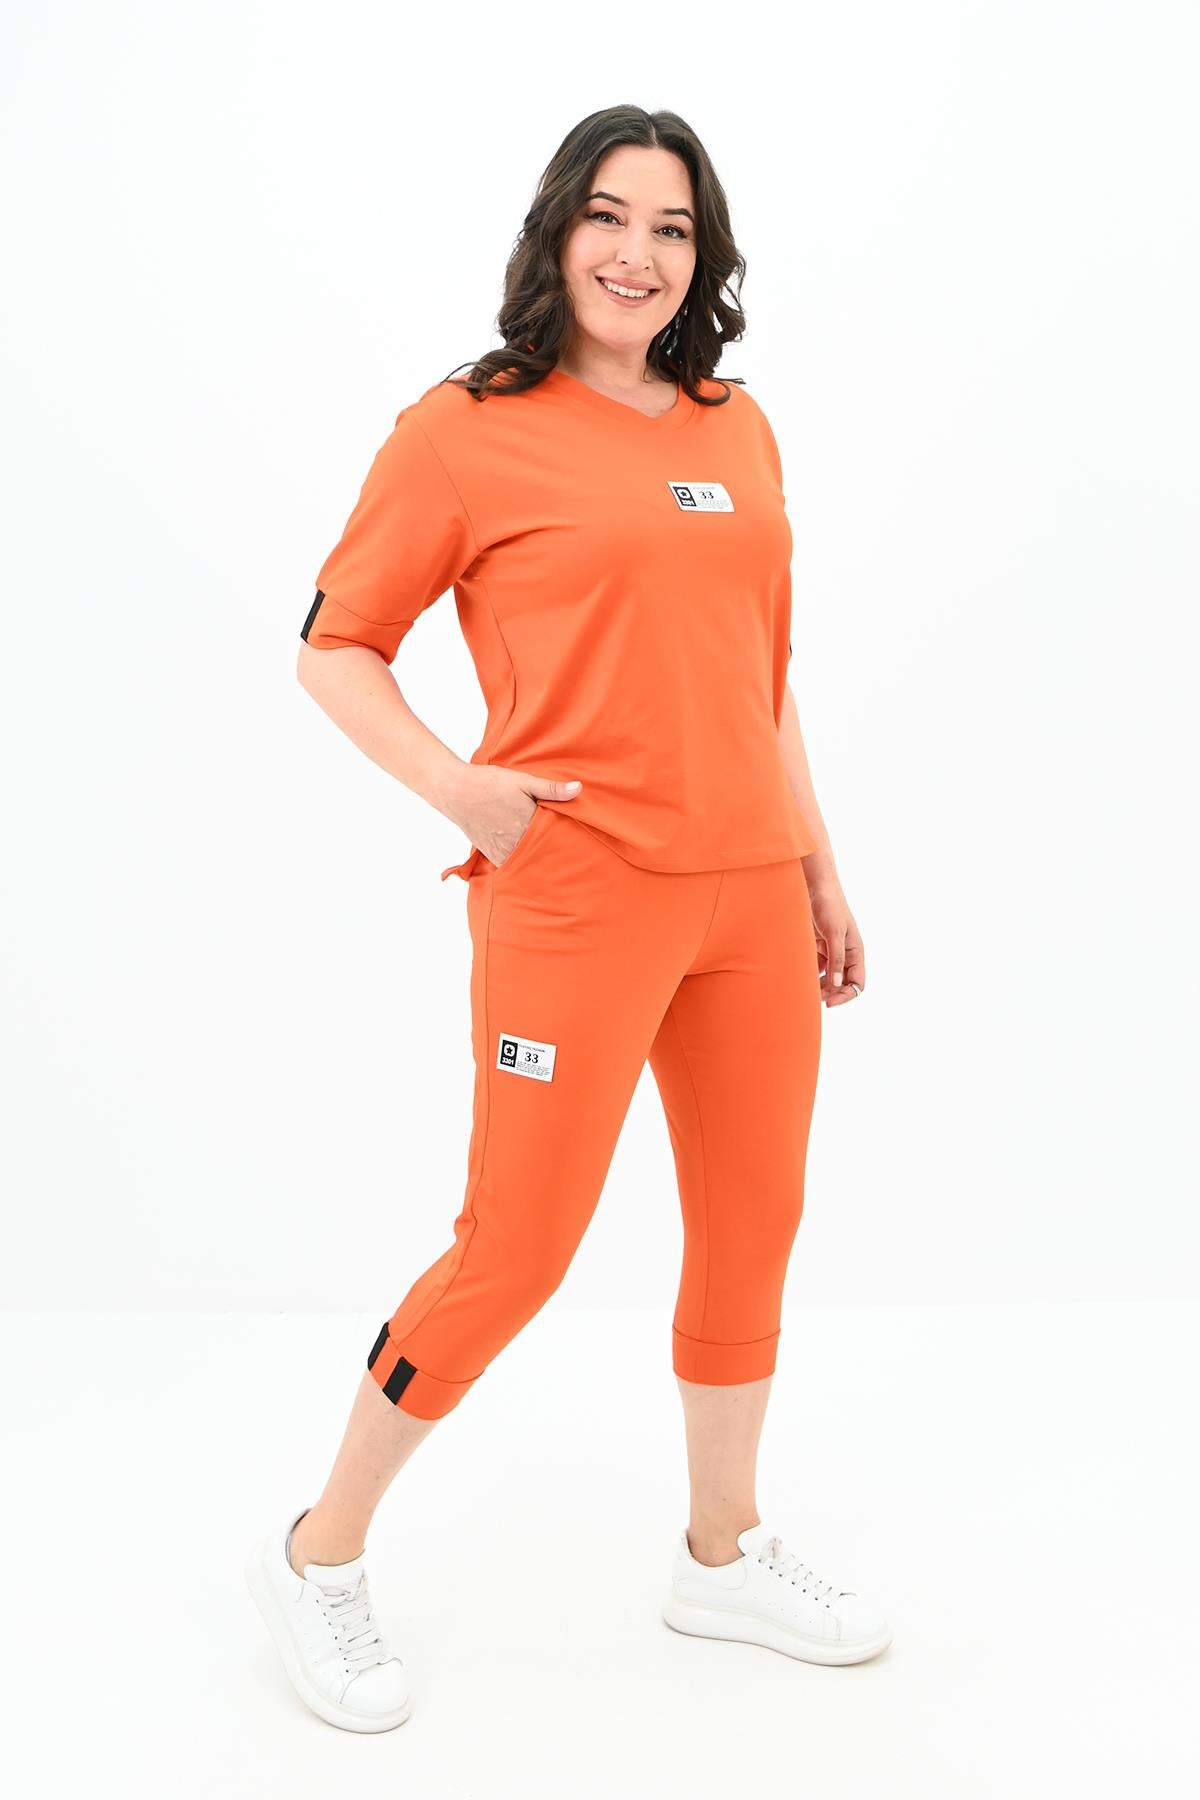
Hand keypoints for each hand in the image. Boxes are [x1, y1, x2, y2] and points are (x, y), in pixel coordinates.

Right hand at [440, 766, 582, 867]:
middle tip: (568, 856)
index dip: (565, 840)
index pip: (555, 839)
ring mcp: (502, 850)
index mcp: (528, 825)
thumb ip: (552, 789)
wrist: (455, 790)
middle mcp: (515, 842)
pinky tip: (525, 858)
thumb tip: (578, 788)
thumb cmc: (489, 783)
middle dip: (552, 852)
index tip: (577, 843)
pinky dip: (518, 862)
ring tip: (548, 858)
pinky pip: (509, 865)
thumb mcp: (523, 780)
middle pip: (541, 853)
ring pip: (526, 862)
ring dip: (535, 859)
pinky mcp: (490, 853)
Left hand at [809, 880, 864, 1006]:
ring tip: (804, 989)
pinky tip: (798, 975)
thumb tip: (838, 983)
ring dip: (818, 985)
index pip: (857, 982)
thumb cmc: (830, 905)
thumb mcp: (834, 932)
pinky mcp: (816, 945)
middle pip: (841, 983)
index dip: (846, 995)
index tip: (829, 1003)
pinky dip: (809, 973)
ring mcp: (830, 949)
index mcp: (855, 951)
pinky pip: (815, 966)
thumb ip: (836, 958)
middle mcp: (845, 953)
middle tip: (813, 998)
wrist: (814, 885)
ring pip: (827, 976)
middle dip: (830, 993)